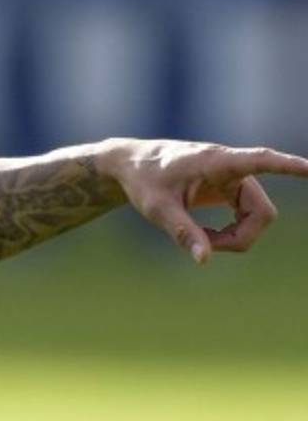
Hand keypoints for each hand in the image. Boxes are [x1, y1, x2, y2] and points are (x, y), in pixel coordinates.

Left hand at [99, 139, 307, 263]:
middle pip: (262, 212)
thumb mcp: (157, 209)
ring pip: (257, 218)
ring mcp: (233, 180)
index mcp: (217, 162)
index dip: (289, 167)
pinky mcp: (229, 190)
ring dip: (235, 237)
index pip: (261, 160)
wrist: (131, 166)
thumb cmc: (142, 181)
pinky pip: (246, 218)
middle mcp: (232, 167)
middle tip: (205, 247)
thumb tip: (204, 261)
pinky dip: (231, 233)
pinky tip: (206, 236)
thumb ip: (182, 233)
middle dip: (241, 238)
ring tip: (200, 240)